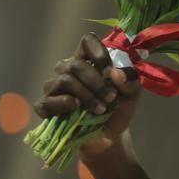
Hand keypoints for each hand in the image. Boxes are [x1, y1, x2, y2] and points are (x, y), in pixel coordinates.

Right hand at [33, 33, 141, 156]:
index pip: (86, 42)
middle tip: (111, 98)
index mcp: (88, 61)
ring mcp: (54, 89)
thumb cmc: (118, 109)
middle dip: (96, 82)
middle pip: (75, 64)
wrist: (110, 137)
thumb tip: (115, 73)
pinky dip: (63, 103)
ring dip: (86, 95)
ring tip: (101, 109)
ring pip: (64, 80)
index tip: (110, 71)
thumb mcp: (132, 95)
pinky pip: (47, 101)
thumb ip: (130, 81)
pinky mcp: (46, 107)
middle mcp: (67, 71)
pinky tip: (76, 108)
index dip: (98, 52)